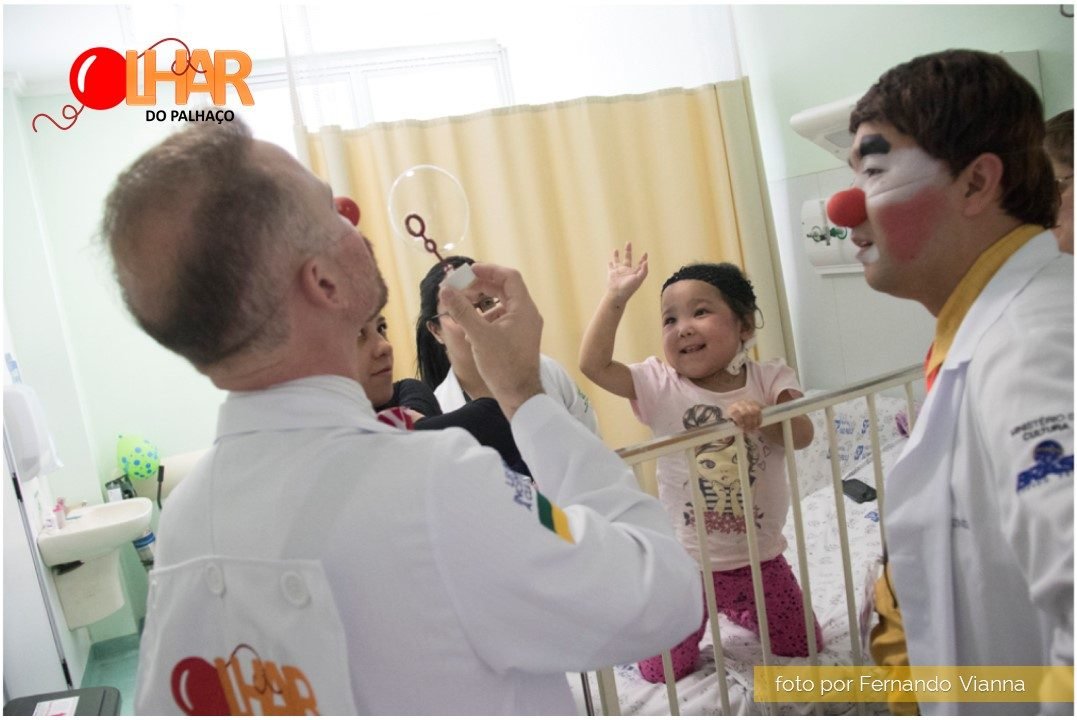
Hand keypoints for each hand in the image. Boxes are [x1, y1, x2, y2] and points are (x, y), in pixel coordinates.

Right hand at [439, 264, 544, 418]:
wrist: (519, 396)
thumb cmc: (504, 366)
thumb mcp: (479, 335)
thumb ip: (462, 310)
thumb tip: (445, 290)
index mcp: (524, 309)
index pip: (509, 277)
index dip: (488, 270)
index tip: (468, 271)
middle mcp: (527, 315)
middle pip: (504, 289)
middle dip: (480, 287)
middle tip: (460, 289)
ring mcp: (523, 327)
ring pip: (501, 305)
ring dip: (481, 303)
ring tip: (462, 309)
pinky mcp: (517, 339)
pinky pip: (501, 320)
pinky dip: (485, 318)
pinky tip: (470, 329)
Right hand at [607, 243, 647, 301]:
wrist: (617, 294)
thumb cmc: (629, 288)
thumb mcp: (638, 279)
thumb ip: (644, 271)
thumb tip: (646, 262)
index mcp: (634, 272)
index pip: (640, 264)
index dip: (643, 259)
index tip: (645, 253)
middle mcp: (626, 271)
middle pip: (628, 258)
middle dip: (628, 251)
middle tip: (628, 242)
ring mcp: (618, 271)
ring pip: (617, 261)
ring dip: (616, 255)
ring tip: (615, 249)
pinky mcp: (612, 273)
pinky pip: (610, 267)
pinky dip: (610, 264)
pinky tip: (609, 261)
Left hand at [727, 400, 762, 432]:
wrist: (739, 409)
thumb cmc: (733, 419)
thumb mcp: (729, 424)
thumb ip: (728, 431)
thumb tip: (725, 439)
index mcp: (731, 408)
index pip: (735, 413)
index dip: (738, 420)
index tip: (741, 427)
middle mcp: (739, 404)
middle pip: (745, 412)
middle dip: (748, 423)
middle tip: (748, 430)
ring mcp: (747, 403)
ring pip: (753, 411)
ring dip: (754, 422)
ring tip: (753, 429)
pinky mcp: (755, 403)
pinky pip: (759, 411)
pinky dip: (759, 419)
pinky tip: (757, 425)